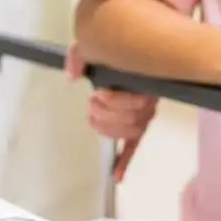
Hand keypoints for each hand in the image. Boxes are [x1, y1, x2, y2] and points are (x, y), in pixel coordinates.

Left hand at [66, 43, 156, 179]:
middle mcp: (149, 102)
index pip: (136, 101)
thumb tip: (72, 74)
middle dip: (106, 113)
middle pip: (131, 119)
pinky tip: (116, 174)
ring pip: (131, 132)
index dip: (116, 101)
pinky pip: (133, 146)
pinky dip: (124, 161)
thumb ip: (82, 55)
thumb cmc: (118, 50)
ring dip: (107, 128)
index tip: (98, 93)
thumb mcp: (98, 46)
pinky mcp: (137, 127)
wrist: (137, 51)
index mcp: (144, 82)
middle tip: (92, 103)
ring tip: (93, 116)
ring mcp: (144, 116)